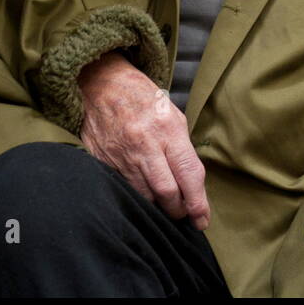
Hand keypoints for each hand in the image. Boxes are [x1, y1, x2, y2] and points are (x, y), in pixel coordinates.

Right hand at [77, 50, 210, 229]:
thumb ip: (182, 150)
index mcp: (168, 128)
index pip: (189, 174)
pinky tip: (139, 194)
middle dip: (177, 210)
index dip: (198, 203)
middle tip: (181, 214)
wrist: (102, 83)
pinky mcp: (102, 160)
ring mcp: (121, 154)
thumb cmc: (142, 99)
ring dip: (156, 207)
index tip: (202, 220)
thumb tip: (192, 186)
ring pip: (143, 195)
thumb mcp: (172, 115)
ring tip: (162, 206)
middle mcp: (144, 143)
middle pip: (166, 192)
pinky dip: (133, 196)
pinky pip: (122, 188)